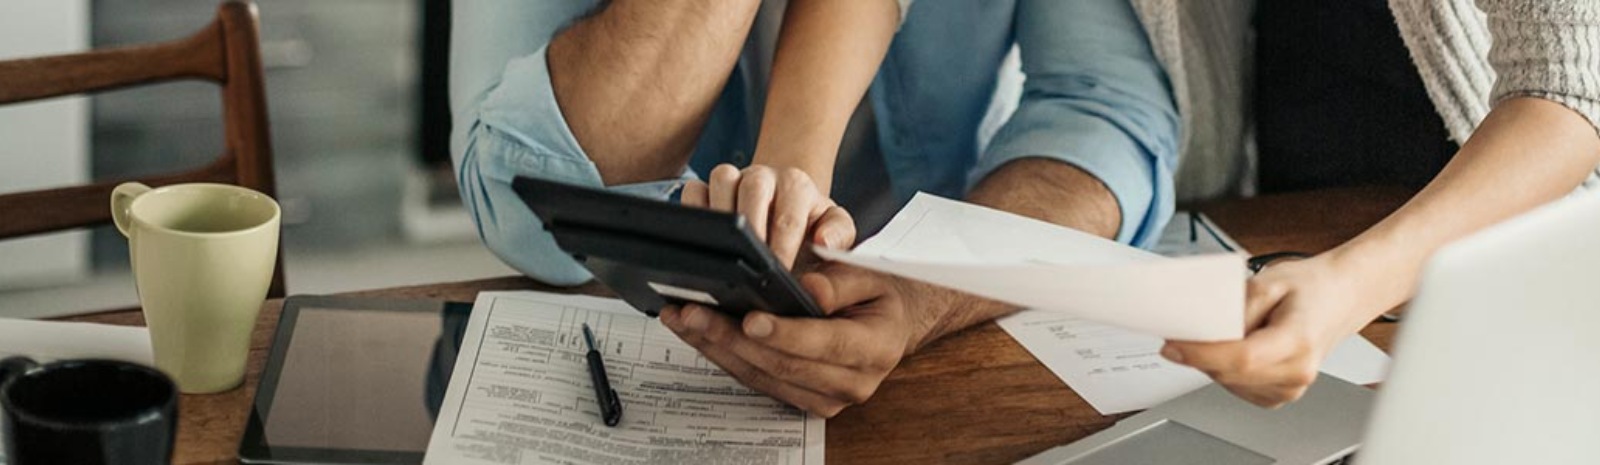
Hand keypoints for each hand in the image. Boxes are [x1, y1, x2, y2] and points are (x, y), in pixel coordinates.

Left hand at [657, 264, 942, 416]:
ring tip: (683, 318)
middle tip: (694, 311)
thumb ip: (841, 280)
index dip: (785, 333)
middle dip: (733, 338)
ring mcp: (826, 399)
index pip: (825, 343)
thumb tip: (809, 289)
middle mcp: (852, 383)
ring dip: (717, 348)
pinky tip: (697, 333)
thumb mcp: (871, 275)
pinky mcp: (802, 401)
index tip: (749, 318)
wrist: (890, 324)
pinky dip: (723, 356)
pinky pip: (757, 381)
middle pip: (783, 365)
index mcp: (875, 348)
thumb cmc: (878, 294)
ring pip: (762, 377)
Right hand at [681, 163, 854, 268]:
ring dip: (721, 218)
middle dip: (752, 230)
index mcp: (796, 184)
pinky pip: (693, 191)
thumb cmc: (809, 224)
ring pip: (720, 181)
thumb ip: (840, 236)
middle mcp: (763, 176)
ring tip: (724, 253)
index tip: (779, 274)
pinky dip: (693, 212)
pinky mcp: (707, 187)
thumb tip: (824, 242)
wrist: (787, 206)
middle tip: (751, 265)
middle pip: (753, 190)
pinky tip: (701, 242)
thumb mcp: (836, 229)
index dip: (782, 248)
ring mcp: (733, 178)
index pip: (789, 216)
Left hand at [1160, 254, 1383, 407]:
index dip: (1201, 354)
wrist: (1339, 298)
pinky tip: (1233, 348)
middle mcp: (1297, 373)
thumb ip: (1234, 307)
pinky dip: (1225, 369)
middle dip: (1198, 354)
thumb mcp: (1268, 281)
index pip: (1241, 358)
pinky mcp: (1279, 395)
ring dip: (1211, 361)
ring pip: (1228, 383)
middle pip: (1229, 373)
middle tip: (1180, 332)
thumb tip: (1201, 328)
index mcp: (1299, 342)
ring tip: (1221, 333)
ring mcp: (1290, 389)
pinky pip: (1237, 387)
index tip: (1172, 345)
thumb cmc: (1310, 288)